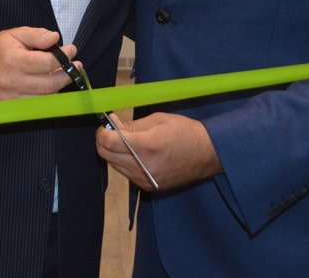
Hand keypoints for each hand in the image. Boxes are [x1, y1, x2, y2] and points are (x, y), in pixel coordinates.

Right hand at [0, 27, 72, 100]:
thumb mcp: (15, 33)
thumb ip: (36, 35)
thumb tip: (55, 38)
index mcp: (13, 61)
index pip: (46, 63)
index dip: (64, 56)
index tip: (71, 49)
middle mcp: (11, 81)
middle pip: (49, 84)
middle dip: (66, 74)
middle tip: (76, 66)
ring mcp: (10, 97)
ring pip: (44, 96)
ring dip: (59, 85)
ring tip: (66, 73)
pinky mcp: (9, 105)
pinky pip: (35, 103)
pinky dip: (47, 95)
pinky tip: (52, 84)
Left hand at [95, 112, 221, 191]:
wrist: (206, 154)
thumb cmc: (184, 131)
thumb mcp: (157, 120)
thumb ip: (131, 125)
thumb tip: (111, 124)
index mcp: (146, 146)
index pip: (108, 142)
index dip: (101, 132)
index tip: (105, 125)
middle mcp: (142, 166)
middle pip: (106, 155)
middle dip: (104, 142)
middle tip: (113, 131)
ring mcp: (145, 180)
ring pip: (114, 165)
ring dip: (114, 152)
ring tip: (127, 141)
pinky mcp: (148, 187)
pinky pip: (126, 173)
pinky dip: (125, 162)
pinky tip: (136, 154)